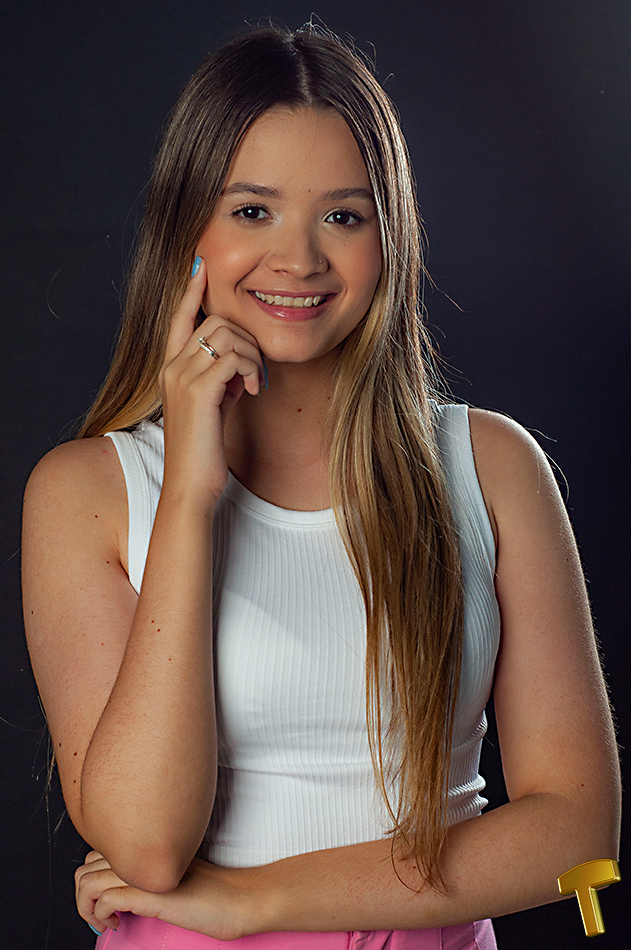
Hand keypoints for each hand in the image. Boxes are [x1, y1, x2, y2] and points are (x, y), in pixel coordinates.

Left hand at [75, 850, 256, 939]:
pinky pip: (104, 898)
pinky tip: (116, 924)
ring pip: (87, 880)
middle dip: (85, 893)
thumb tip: (124, 886)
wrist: (240, 898)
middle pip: (86, 863)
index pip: (98, 851)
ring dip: (86, 907)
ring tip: (104, 921)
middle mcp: (142, 851)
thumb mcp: (174, 875)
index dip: (96, 878)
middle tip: (102, 913)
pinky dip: (100, 915)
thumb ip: (151, 870)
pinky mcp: (150, 892)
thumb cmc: (213, 891)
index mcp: (148, 844)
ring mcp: (144, 871)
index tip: (107, 902)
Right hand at [158, 256, 266, 506]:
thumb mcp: (214, 404)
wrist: (192, 484)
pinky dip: (252, 369)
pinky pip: (233, 357)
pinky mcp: (198, 391)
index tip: (202, 266)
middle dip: (247, 338)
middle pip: (215, 320)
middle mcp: (171, 367)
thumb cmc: (205, 449)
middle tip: (258, 369)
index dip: (191, 290)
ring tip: (256, 383)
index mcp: (171, 368)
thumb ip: (221, 377)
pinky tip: (255, 391)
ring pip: (226, 335)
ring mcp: (182, 378)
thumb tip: (242, 361)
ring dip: (253, 354)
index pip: (179, 318)